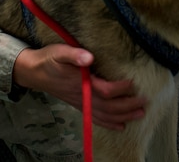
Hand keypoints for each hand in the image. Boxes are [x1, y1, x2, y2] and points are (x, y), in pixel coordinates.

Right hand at [13, 44, 146, 130]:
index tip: (132, 83)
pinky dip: (109, 123)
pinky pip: (95, 118)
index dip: (120, 89)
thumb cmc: (49, 60)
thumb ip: (74, 55)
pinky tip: (120, 125)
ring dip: (123, 116)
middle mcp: (82, 97)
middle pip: (108, 107)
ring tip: (139, 114)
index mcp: (80, 84)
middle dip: (127, 106)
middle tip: (144, 102)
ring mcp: (81, 103)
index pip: (104, 91)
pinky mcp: (80, 105)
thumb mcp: (60, 52)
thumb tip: (89, 57)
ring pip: (104, 115)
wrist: (34, 72)